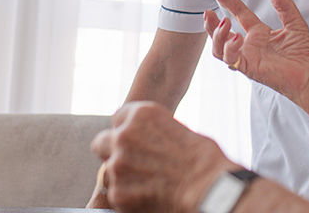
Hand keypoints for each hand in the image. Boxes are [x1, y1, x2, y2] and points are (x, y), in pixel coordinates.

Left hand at [90, 101, 234, 212]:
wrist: (206, 187)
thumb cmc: (202, 158)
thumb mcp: (177, 129)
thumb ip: (153, 132)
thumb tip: (145, 143)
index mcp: (141, 114)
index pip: (118, 117)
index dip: (128, 130)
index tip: (136, 140)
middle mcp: (124, 136)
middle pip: (102, 142)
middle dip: (112, 151)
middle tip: (131, 162)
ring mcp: (118, 165)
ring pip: (106, 171)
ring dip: (120, 176)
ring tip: (145, 182)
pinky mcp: (117, 192)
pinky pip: (114, 193)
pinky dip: (127, 195)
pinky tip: (147, 195)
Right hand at [204, 0, 308, 102]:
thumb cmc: (304, 54)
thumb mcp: (295, 22)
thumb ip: (284, 5)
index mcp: (259, 34)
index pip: (239, 14)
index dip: (228, 1)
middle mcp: (250, 45)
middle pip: (220, 35)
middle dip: (211, 24)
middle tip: (208, 13)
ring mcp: (247, 57)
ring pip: (219, 49)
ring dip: (217, 36)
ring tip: (225, 24)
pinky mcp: (248, 68)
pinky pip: (231, 59)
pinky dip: (229, 48)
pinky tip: (237, 39)